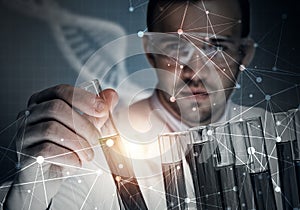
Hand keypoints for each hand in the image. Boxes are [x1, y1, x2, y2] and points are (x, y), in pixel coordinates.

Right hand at [5, 84, 117, 208]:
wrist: (47, 177)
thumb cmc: (65, 148)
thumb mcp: (84, 128)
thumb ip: (96, 112)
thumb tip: (112, 94)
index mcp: (42, 103)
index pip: (61, 91)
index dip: (84, 98)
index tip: (102, 110)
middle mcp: (28, 116)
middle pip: (56, 108)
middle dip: (84, 124)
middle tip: (96, 140)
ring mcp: (23, 135)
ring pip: (51, 129)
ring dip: (78, 143)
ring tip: (89, 155)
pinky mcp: (24, 155)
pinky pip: (47, 150)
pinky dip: (69, 156)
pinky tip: (77, 162)